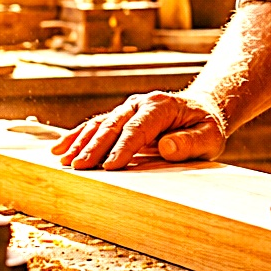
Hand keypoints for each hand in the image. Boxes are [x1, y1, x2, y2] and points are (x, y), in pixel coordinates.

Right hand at [51, 91, 224, 170]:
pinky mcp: (121, 119)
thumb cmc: (206, 127)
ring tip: (64, 159)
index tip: (110, 166)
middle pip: (114, 125)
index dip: (123, 147)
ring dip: (81, 142)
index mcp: (162, 106)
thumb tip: (166, 146)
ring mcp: (128, 110)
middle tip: (79, 167)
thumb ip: (191, 142)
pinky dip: (77, 136)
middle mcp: (140, 104)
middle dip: (95, 146)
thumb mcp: (209, 136)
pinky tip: (60, 148)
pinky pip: (96, 126)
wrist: (202, 110)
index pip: (139, 128)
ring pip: (100, 124)